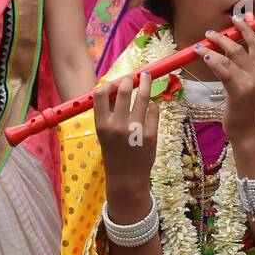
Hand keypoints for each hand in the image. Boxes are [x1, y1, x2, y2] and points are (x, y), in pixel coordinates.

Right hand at [94, 70, 159, 184]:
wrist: (127, 177)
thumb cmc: (114, 152)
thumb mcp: (104, 133)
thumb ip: (109, 112)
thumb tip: (117, 87)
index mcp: (102, 125)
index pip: (101, 95)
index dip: (108, 85)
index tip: (115, 82)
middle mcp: (118, 126)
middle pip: (124, 91)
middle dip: (129, 80)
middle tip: (133, 77)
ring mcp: (136, 129)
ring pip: (143, 97)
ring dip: (145, 84)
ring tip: (146, 77)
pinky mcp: (151, 134)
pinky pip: (153, 110)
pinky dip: (152, 105)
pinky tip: (150, 106)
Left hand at [195, 15, 254, 138]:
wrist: (245, 129)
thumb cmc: (242, 107)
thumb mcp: (246, 84)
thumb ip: (239, 67)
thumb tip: (222, 49)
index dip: (245, 29)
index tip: (236, 18)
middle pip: (239, 47)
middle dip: (222, 37)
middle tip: (209, 33)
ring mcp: (250, 82)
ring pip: (229, 56)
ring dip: (212, 47)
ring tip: (199, 45)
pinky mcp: (239, 91)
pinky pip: (224, 70)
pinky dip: (213, 61)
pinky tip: (204, 56)